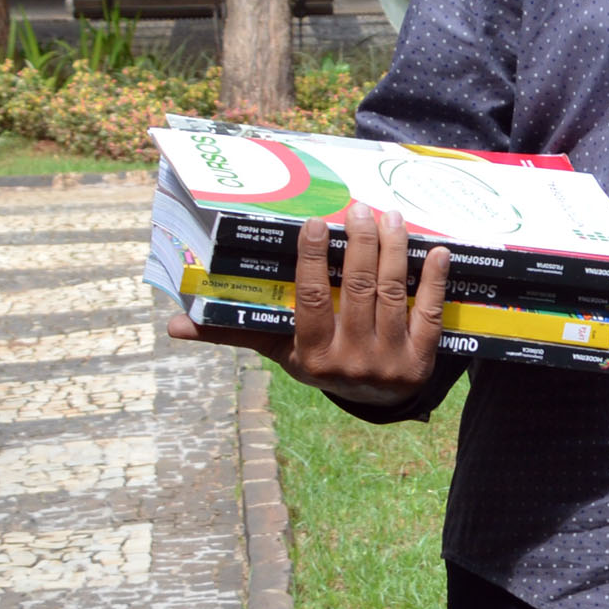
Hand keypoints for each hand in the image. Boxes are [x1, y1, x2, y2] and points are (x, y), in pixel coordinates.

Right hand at [171, 202, 447, 399]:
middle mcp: (352, 359)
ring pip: (394, 294)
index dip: (315, 260)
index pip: (312, 299)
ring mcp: (390, 359)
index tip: (316, 222)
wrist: (373, 400)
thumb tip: (172, 326)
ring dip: (394, 250)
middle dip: (361, 244)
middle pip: (359, 290)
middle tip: (358, 208)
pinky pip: (430, 313)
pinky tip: (435, 250)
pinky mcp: (422, 359)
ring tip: (389, 216)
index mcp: (313, 354)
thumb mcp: (278, 351)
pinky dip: (434, 280)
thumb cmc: (318, 361)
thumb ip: (234, 332)